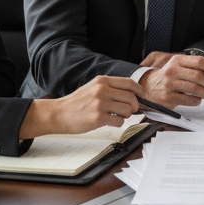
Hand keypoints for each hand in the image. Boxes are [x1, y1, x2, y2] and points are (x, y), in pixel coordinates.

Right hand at [27, 76, 146, 136]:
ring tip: (115, 116)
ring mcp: (100, 104)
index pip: (129, 83)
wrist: (59, 114)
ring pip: (127, 110)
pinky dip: (117, 123)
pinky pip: (119, 121)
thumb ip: (111, 88)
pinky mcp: (98, 118)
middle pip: (131, 98)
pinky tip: (108, 121)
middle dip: (134, 106)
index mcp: (102, 81)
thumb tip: (132, 94)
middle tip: (129, 110)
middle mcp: (102, 90)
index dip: (140, 90)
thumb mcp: (93, 88)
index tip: (144, 96)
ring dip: (125, 116)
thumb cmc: (77, 103)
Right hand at [139, 54, 203, 107]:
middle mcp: (172, 71)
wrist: (147, 86)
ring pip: (195, 89)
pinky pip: (189, 100)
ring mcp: (169, 84)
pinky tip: (197, 99)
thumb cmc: (169, 76)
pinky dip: (197, 101)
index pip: (199, 61)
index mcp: (177, 60)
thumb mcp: (180, 66)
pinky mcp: (168, 98)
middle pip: (199, 76)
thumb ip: (197, 66)